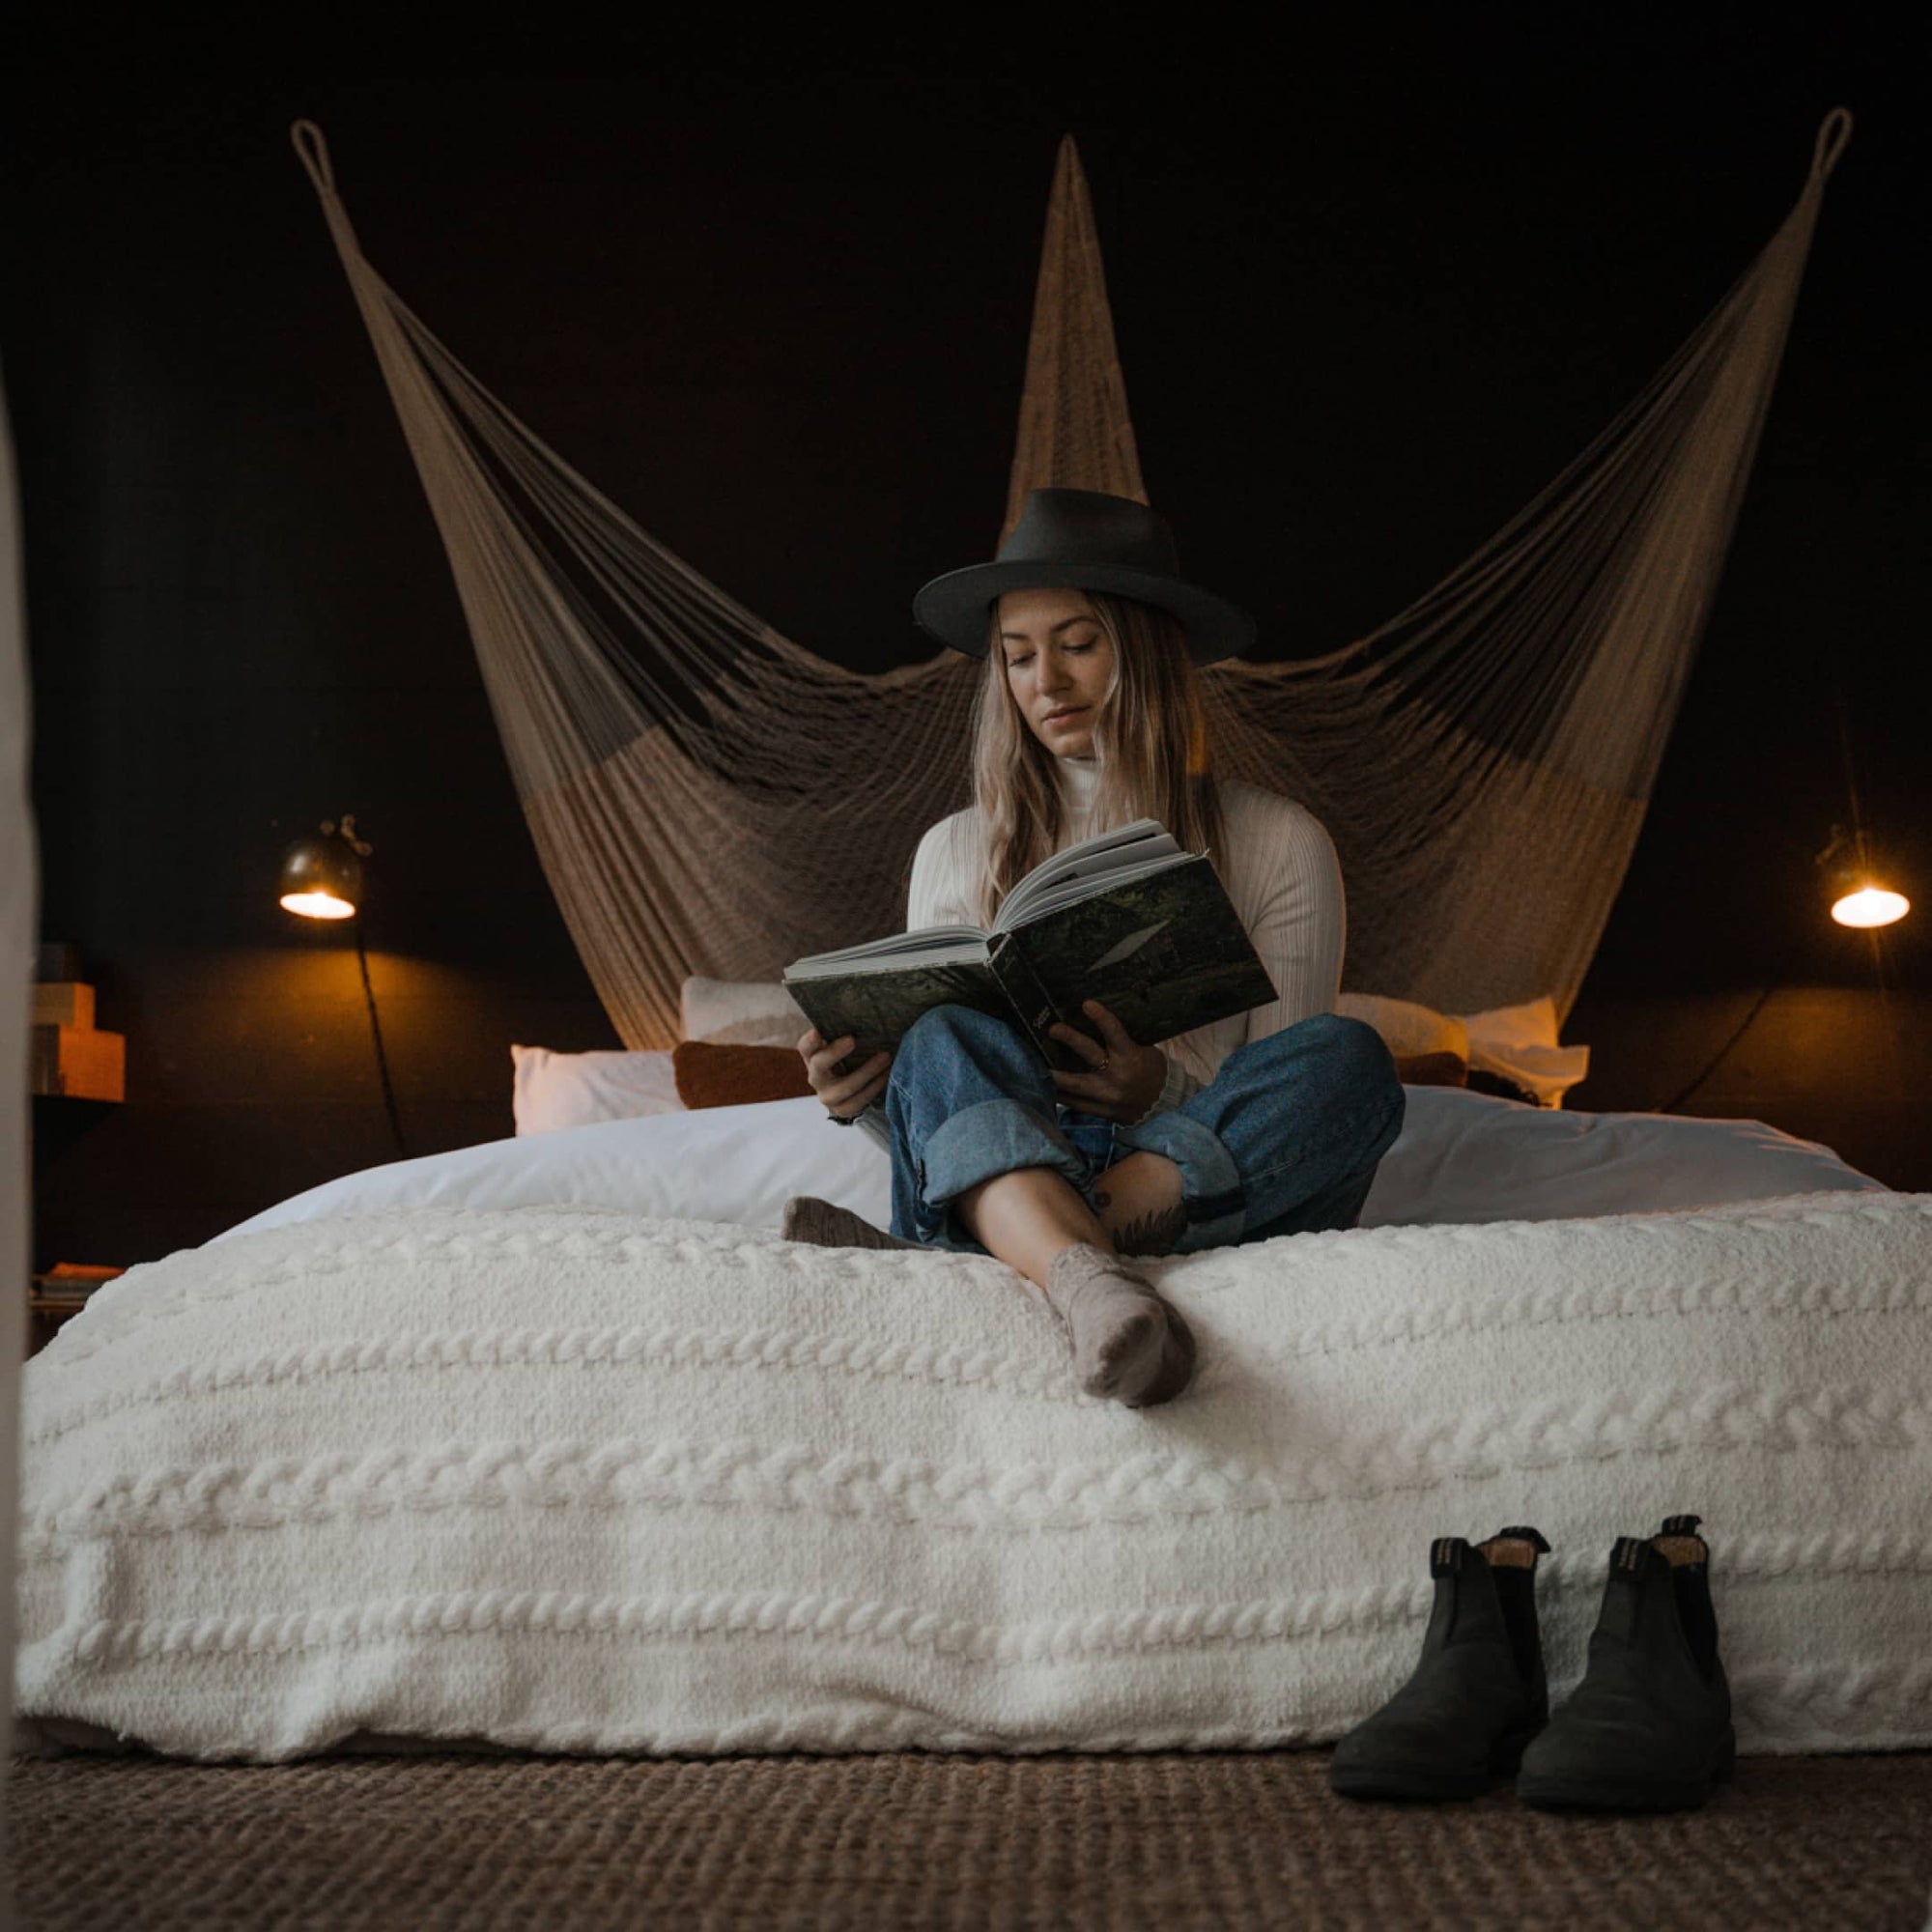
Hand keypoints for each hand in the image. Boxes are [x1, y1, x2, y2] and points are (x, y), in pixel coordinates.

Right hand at [799, 1026, 890, 1119]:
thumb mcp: (842, 1046)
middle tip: (852, 1039)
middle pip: (819, 1064)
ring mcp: (827, 1096)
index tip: (817, 1032)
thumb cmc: (849, 1059)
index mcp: (813, 1057)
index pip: (805, 1047)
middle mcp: (816, 1077)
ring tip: (886, 1056)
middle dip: (834, 1052)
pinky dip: (875, 1086)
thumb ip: (846, 1034)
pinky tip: (887, 1074)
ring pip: (845, 1086)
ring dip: (867, 1071)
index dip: (809, 1041)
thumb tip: (868, 1013)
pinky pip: (859, 1101)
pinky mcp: (842, 1110)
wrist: (850, 1092)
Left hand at [1047, 998, 1163, 1123]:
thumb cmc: (1152, 1072)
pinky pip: (1075, 1104)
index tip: (1086, 1004)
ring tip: (1037, 1065)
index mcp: (1131, 1058)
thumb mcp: (1143, 1052)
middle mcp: (1117, 1076)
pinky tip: (1046, 1087)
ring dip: (1054, 1074)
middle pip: (1088, 1054)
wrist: (1164, 1107)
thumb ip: (1121, 1043)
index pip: (1115, 1032)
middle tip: (1053, 1029)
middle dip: (1069, 1039)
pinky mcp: (1102, 1112)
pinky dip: (1060, 1095)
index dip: (1101, 1017)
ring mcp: (1107, 1096)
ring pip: (1074, 1084)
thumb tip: (1095, 1024)